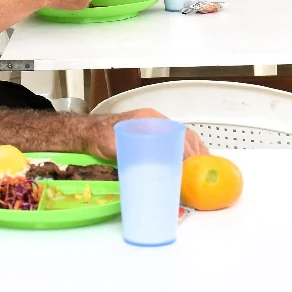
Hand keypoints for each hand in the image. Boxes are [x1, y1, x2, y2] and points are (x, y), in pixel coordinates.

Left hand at [83, 108, 210, 160]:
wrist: (88, 132)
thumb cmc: (99, 136)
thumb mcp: (113, 146)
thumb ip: (127, 155)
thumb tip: (143, 172)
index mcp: (149, 119)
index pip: (176, 133)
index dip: (187, 150)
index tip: (192, 165)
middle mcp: (155, 120)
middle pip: (184, 134)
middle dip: (196, 151)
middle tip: (203, 170)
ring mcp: (156, 126)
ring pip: (183, 135)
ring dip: (195, 150)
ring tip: (203, 167)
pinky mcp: (153, 134)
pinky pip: (175, 138)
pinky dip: (187, 148)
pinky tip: (190, 161)